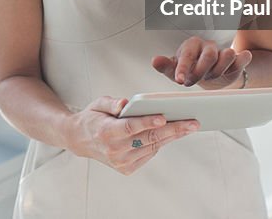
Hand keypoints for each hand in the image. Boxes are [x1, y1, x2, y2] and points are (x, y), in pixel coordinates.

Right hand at [63, 95, 198, 174]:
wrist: (79, 140)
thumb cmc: (93, 118)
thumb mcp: (98, 104)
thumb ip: (112, 103)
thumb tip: (126, 103)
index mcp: (105, 132)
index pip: (130, 127)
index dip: (147, 122)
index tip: (164, 116)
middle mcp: (114, 150)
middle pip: (148, 138)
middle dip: (173, 129)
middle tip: (192, 122)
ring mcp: (121, 162)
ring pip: (152, 147)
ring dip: (172, 136)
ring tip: (189, 126)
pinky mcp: (126, 168)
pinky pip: (149, 153)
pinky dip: (160, 143)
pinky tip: (172, 133)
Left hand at [152, 36, 252, 89]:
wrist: (208, 73)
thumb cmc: (190, 68)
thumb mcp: (176, 69)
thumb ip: (166, 66)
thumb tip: (155, 61)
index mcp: (191, 46)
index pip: (187, 54)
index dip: (183, 67)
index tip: (180, 80)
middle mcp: (208, 47)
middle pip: (209, 55)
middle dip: (201, 72)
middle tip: (193, 82)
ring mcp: (223, 52)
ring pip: (227, 55)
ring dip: (219, 70)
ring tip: (211, 77)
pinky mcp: (236, 60)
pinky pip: (242, 57)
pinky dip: (242, 60)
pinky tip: (240, 60)